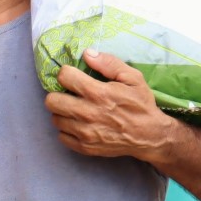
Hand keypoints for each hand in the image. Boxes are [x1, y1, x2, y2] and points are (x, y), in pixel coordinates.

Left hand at [44, 50, 170, 158]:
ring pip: (55, 118)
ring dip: (63, 112)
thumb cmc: (141, 105)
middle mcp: (87, 113)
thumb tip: (87, 54)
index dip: (67, 73)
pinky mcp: (84, 147)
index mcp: (98, 93)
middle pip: (51, 100)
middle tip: (70, 95)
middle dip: (59, 94)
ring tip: (75, 110)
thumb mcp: (133, 78)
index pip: (64, 77)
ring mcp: (84, 132)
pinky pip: (61, 136)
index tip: (74, 77)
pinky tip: (78, 124)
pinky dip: (67, 130)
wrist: (149, 136)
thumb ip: (109, 63)